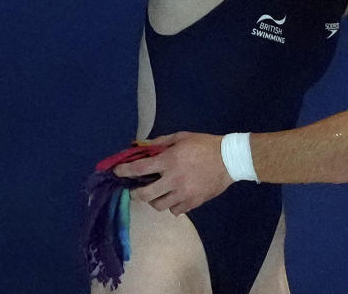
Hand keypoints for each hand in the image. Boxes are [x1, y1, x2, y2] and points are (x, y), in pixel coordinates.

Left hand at [113, 131, 232, 215]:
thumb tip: (142, 146)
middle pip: (145, 195)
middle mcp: (173, 180)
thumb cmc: (205, 145)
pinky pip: (175, 210)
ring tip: (158, 193)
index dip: (124, 171)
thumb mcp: (182, 137)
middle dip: (135, 193)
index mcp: (169, 161)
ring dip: (154, 200)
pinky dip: (172, 205)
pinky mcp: (193, 202)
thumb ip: (161, 142)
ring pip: (159, 206)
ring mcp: (184, 193)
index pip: (139, 169)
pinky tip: (175, 197)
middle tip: (136, 190)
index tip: (117, 172)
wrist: (230, 159)